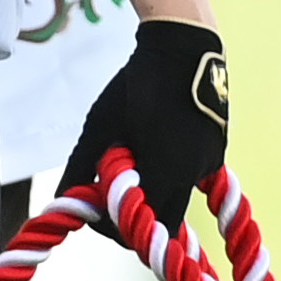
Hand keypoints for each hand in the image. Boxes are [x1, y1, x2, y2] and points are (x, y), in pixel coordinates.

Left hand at [62, 17, 232, 208]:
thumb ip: (81, 168)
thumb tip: (64, 199)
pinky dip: (166, 179)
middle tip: (107, 194)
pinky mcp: (216, 155)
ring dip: (150, 196)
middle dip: (132, 220)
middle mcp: (192, 176)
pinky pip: (189, 182)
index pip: (137, 229)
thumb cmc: (134, 87)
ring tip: (128, 161)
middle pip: (163, 225)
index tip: (92, 205)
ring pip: (176, 202)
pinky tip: (149, 150)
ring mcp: (208, 166)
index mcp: (163, 173)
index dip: (109, 225)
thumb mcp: (98, 127)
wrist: (183, 51)